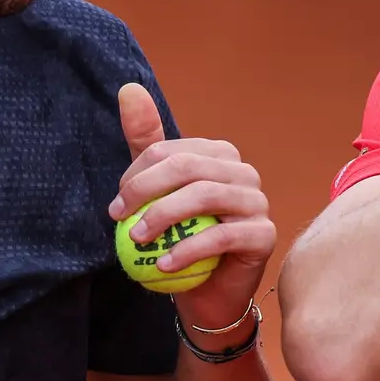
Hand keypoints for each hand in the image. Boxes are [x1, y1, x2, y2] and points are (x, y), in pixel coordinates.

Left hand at [107, 83, 275, 329]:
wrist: (207, 292)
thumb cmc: (180, 238)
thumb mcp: (156, 190)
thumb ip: (146, 143)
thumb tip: (128, 89)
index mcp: (220, 155)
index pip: (172, 151)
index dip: (137, 175)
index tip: (115, 207)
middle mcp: (244, 172)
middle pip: (188, 168)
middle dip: (146, 190)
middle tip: (119, 219)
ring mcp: (258, 202)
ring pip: (206, 196)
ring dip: (164, 217)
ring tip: (137, 241)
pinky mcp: (264, 234)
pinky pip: (223, 235)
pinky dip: (188, 250)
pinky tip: (163, 266)